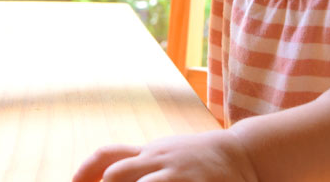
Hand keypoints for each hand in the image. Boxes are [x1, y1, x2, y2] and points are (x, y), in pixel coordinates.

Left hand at [73, 130, 257, 181]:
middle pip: (117, 172)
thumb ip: (138, 164)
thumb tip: (106, 175)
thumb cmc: (195, 159)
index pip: (108, 155)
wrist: (243, 154)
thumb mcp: (163, 156)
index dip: (86, 169)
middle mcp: (158, 160)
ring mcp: (178, 173)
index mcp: (148, 153)